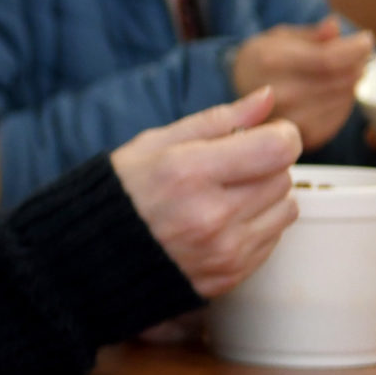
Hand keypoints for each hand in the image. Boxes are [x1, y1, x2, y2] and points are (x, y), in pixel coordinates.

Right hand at [110, 87, 302, 297]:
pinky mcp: (230, 275)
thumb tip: (267, 99)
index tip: (266, 135)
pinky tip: (222, 223)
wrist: (90, 258)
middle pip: (282, 176)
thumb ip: (217, 120)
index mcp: (188, 172)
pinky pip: (273, 240)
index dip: (281, 135)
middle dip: (265, 164)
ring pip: (286, 208)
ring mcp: (222, 250)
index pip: (277, 148)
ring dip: (266, 197)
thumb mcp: (156, 143)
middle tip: (231, 168)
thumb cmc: (121, 193)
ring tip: (226, 196)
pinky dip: (257, 226)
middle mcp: (210, 215)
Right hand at [231, 16, 371, 149]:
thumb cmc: (264, 61)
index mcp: (272, 62)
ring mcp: (292, 120)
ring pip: (346, 96)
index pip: (330, 60)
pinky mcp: (304, 137)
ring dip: (351, 82)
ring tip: (338, 72)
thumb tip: (334, 26)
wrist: (237, 93)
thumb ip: (312, 34)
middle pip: (343, 79)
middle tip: (354, 55)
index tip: (365, 40)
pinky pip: (341, 115)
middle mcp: (280, 95)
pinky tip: (330, 92)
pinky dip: (343, 100)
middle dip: (357, 63)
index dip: (356, 49)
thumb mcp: (281, 37)